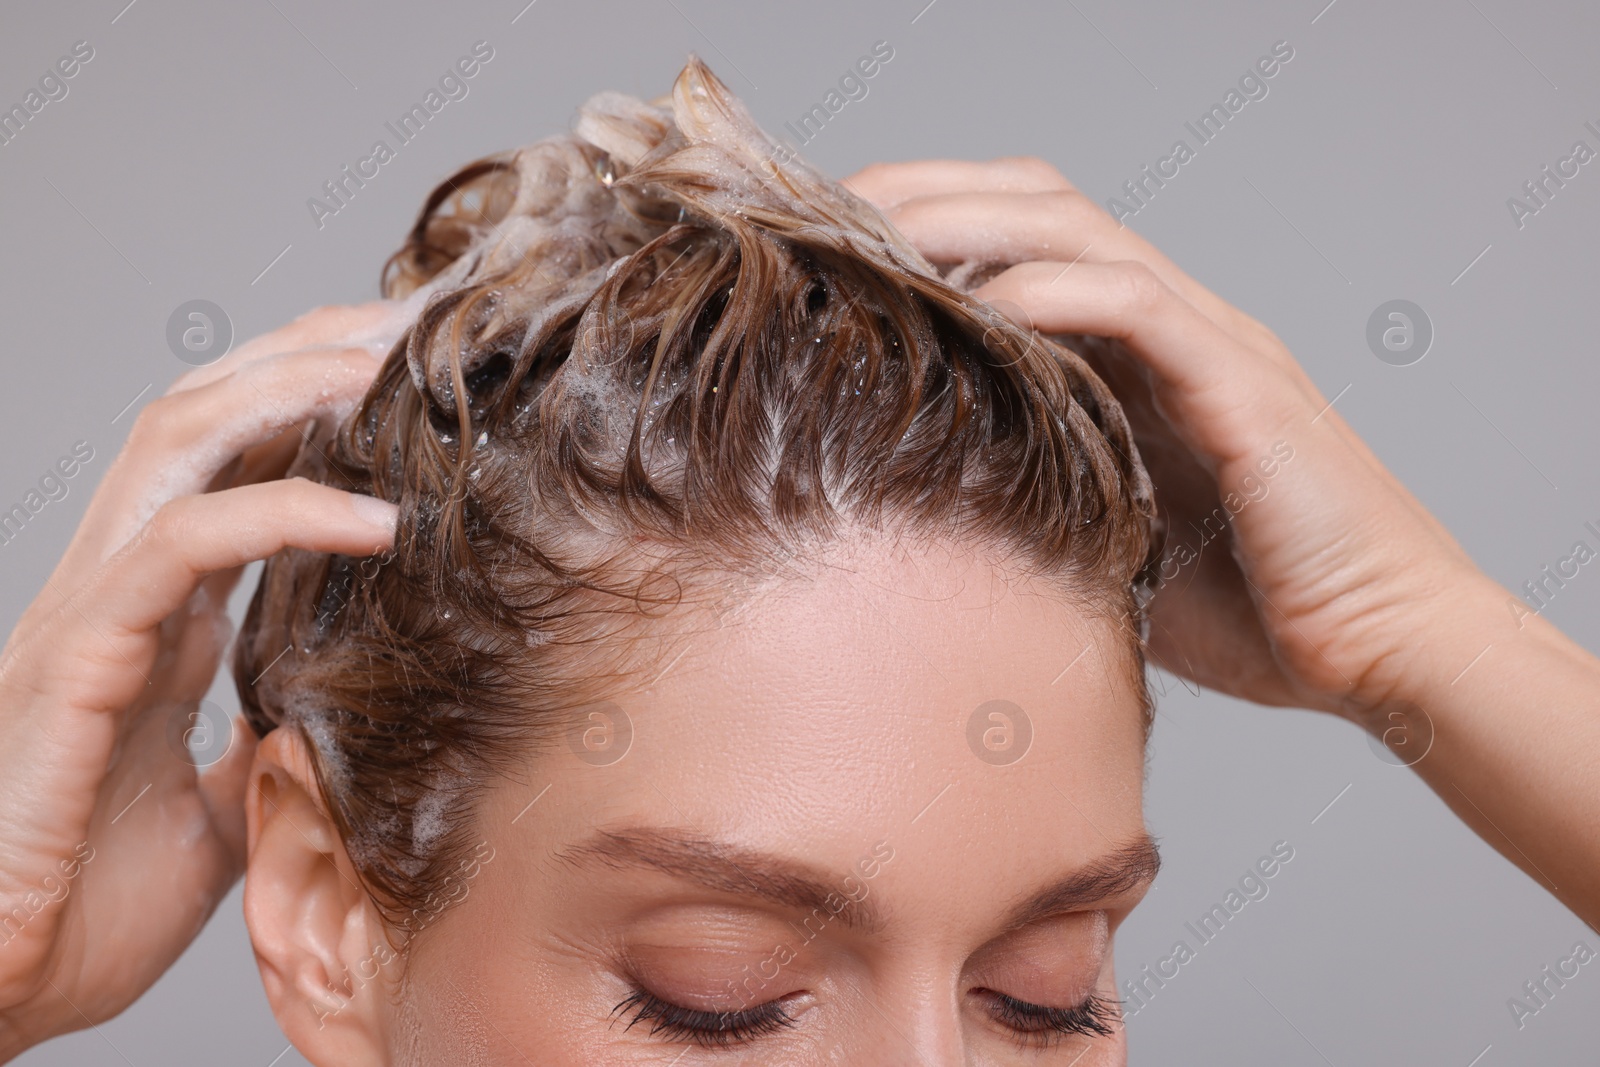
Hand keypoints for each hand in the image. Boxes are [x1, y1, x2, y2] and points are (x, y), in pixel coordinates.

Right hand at [0, 300, 413, 1055]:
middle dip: (308, 351)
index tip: (413, 372)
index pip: (234, 468)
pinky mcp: (81, 655)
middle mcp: (125, 590)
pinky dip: (281, 512)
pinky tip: (377, 521)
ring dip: (288, 386)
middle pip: (206, 415)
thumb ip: (264, 745)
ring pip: (177, 441)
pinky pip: (181, 544)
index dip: (314, 405)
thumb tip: (330, 719)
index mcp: (161, 618)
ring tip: (392, 367)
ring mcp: (95, 611)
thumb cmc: (81, 903)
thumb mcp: (218, 812)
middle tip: (416, 322)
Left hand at [842, 158, 1494, 720]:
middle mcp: (1170, 328)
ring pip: (1081, 231)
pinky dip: (1057, 291)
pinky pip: (1141, 307)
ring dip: (971, 218)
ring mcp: (1211, 346)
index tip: (832, 251)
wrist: (1382, 651)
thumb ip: (1034, 507)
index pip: (1021, 239)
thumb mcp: (1105, 548)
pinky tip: (986, 302)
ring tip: (880, 233)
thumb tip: (920, 524)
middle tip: (829, 218)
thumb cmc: (1251, 614)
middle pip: (1037, 204)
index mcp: (1133, 355)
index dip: (927, 225)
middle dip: (926, 194)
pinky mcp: (1245, 388)